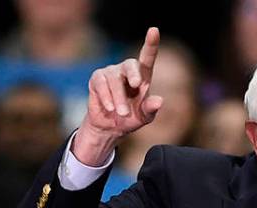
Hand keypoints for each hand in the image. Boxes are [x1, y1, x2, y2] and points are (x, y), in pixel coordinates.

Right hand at [72, 27, 163, 165]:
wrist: (110, 127)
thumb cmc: (130, 118)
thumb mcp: (144, 117)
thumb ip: (151, 109)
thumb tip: (160, 100)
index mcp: (142, 76)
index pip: (147, 57)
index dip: (151, 44)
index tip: (154, 30)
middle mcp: (126, 70)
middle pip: (130, 64)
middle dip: (134, 73)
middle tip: (137, 84)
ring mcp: (111, 72)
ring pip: (115, 80)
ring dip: (119, 98)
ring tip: (122, 113)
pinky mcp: (97, 78)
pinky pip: (101, 84)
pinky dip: (107, 97)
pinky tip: (110, 108)